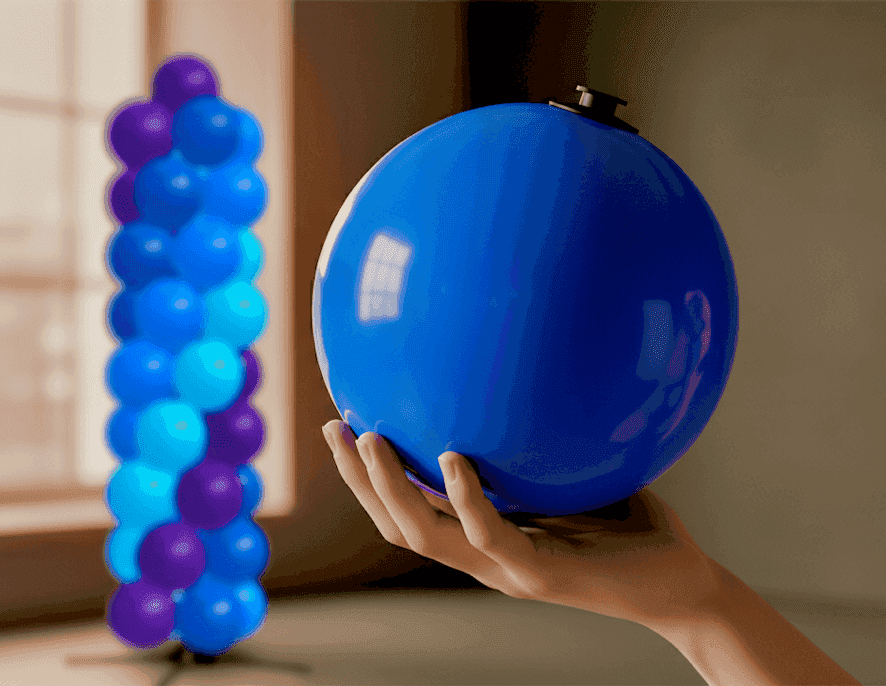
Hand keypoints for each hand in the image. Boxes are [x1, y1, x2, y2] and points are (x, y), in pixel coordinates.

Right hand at [323, 420, 722, 631]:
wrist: (680, 586)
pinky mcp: (538, 576)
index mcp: (483, 535)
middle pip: (397, 525)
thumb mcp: (571, 474)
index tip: (346, 425)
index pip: (409, 511)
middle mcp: (483, 557)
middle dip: (358, 481)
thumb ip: (538, 438)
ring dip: (389, 490)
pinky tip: (451, 458)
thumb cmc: (630, 526)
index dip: (368, 478)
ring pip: (426, 536)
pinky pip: (490, 535)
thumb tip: (523, 367)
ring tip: (369, 440)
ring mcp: (506, 571)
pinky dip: (465, 498)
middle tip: (334, 428)